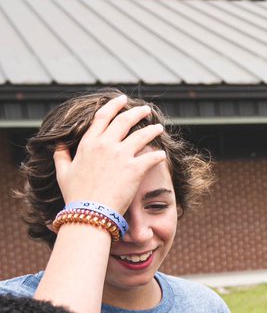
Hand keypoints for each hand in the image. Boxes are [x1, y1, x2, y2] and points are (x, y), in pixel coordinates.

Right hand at [53, 94, 166, 211]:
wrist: (90, 213)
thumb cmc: (76, 195)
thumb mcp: (63, 172)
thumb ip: (61, 155)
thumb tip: (59, 144)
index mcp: (88, 144)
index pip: (102, 117)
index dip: (113, 106)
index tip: (122, 100)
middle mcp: (105, 145)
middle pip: (124, 121)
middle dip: (137, 113)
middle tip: (146, 110)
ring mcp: (121, 156)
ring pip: (141, 135)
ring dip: (152, 130)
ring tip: (159, 128)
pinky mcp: (134, 169)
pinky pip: (151, 157)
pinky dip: (158, 155)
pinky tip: (162, 154)